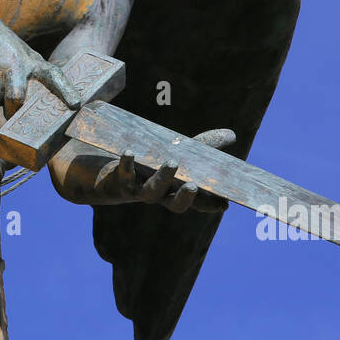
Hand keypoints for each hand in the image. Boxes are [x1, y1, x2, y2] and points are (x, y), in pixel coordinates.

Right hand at [0, 18, 79, 117]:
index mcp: (29, 60)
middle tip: (1, 109)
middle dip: (7, 112)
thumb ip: (29, 72)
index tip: (76, 104)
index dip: (65, 90)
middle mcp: (14, 64)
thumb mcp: (19, 50)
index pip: (53, 76)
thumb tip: (29, 102)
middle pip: (15, 102)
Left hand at [91, 128, 236, 212]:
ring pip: (152, 191)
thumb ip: (203, 147)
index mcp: (175, 191)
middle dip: (185, 197)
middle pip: (174, 204)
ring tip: (172, 162)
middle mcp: (159, 195)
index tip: (224, 205)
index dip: (210, 205)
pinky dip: (126, 163)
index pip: (197, 203)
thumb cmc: (148, 165)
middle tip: (194, 185)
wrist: (107, 175)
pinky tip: (129, 152)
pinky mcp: (120, 180)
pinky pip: (124, 174)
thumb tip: (232, 135)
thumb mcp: (177, 153)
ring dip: (163, 177)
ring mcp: (139, 189)